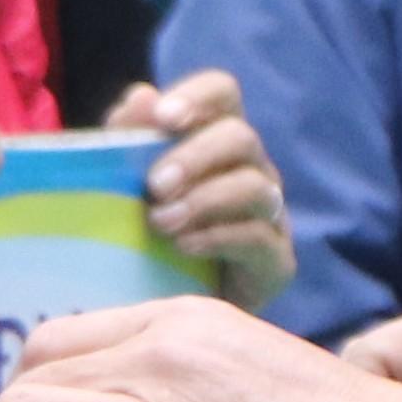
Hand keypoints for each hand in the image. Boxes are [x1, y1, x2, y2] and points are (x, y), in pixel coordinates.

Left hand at [108, 72, 293, 309]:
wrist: (167, 308)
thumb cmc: (144, 235)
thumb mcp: (125, 183)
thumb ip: (129, 139)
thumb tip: (142, 97)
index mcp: (215, 136)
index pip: (222, 92)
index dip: (198, 96)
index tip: (165, 118)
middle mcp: (251, 167)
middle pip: (241, 137)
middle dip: (195, 157)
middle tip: (154, 185)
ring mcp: (270, 213)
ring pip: (255, 187)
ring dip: (204, 201)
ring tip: (161, 223)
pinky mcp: (276, 260)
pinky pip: (259, 237)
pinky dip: (218, 238)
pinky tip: (183, 247)